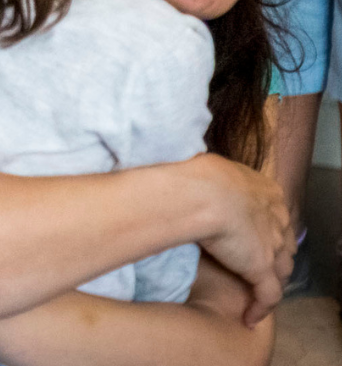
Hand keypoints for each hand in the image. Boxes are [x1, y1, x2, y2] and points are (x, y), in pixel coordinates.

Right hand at [190, 152, 293, 325]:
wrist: (201, 194)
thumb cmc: (201, 176)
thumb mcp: (216, 168)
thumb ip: (222, 179)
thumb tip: (208, 178)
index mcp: (269, 193)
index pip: (276, 215)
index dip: (267, 227)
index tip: (253, 233)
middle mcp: (278, 219)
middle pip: (284, 243)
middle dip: (274, 254)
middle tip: (256, 262)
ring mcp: (273, 245)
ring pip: (282, 270)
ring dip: (270, 280)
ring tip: (255, 289)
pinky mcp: (263, 269)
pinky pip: (268, 296)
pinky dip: (260, 308)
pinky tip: (250, 317)